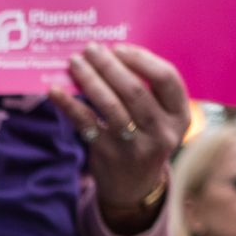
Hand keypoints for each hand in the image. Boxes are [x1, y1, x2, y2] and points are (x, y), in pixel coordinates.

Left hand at [49, 43, 191, 231]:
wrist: (133, 187)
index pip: (167, 78)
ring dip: (89, 79)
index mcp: (179, 115)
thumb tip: (109, 54)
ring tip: (75, 63)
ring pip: (110, 105)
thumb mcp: (160, 119)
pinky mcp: (109, 154)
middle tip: (90, 49)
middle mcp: (162, 131)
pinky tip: (55, 91)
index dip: (141, 59)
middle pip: (135, 89)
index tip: (119, 49)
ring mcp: (135, 146)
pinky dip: (69, 104)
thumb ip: (147, 91)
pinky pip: (86, 123)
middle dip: (110, 65)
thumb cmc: (143, 139)